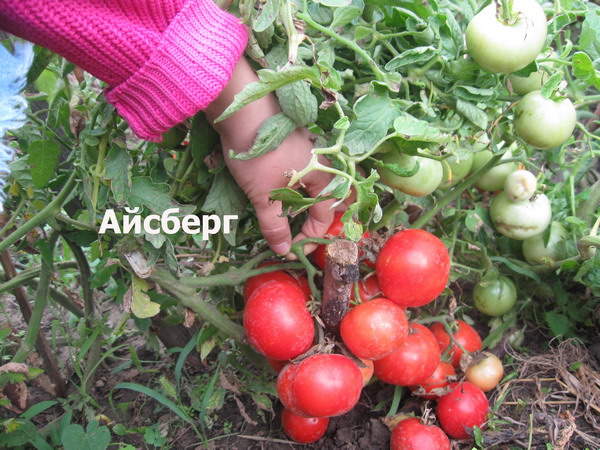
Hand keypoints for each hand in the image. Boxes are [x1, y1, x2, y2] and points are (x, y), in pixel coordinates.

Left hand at [205, 58, 339, 255]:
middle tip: (301, 232)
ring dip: (304, 203)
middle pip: (329, 197)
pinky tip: (277, 189)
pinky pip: (301, 171)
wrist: (242, 110)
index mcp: (322, 178)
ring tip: (287, 215)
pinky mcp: (290, 143)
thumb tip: (283, 251)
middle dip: (317, 218)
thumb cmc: (259, 156)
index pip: (325, 217)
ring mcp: (306, 151)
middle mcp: (320, 164)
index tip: (290, 248)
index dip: (310, 237)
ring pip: (314, 184)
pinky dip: (294, 186)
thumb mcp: (264, 196)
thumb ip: (275, 225)